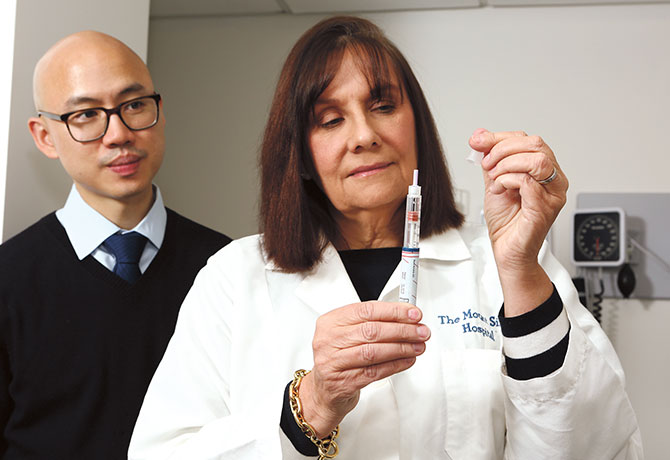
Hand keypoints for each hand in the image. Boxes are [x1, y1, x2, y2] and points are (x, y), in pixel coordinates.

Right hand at [299, 301, 429, 436]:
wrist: (324, 390)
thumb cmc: (339, 357)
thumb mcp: (347, 333)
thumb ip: (372, 322)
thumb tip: (405, 317)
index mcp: (330, 322)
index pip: (366, 310)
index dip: (393, 311)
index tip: (413, 314)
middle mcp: (329, 341)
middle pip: (372, 331)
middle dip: (402, 330)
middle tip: (420, 331)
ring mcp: (334, 362)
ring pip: (374, 352)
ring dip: (401, 348)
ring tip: (417, 346)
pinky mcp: (344, 382)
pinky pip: (375, 372)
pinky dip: (395, 365)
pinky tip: (407, 360)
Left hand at [469, 128, 567, 313]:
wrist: (507, 251)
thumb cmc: (506, 221)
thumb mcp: (494, 182)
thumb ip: (490, 160)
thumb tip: (480, 136)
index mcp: (545, 171)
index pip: (528, 140)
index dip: (500, 137)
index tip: (477, 142)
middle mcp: (554, 180)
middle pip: (536, 144)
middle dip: (503, 149)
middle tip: (486, 165)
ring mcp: (553, 194)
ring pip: (536, 160)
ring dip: (507, 165)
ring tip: (494, 180)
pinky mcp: (544, 208)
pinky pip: (527, 182)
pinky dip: (506, 180)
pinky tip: (498, 190)